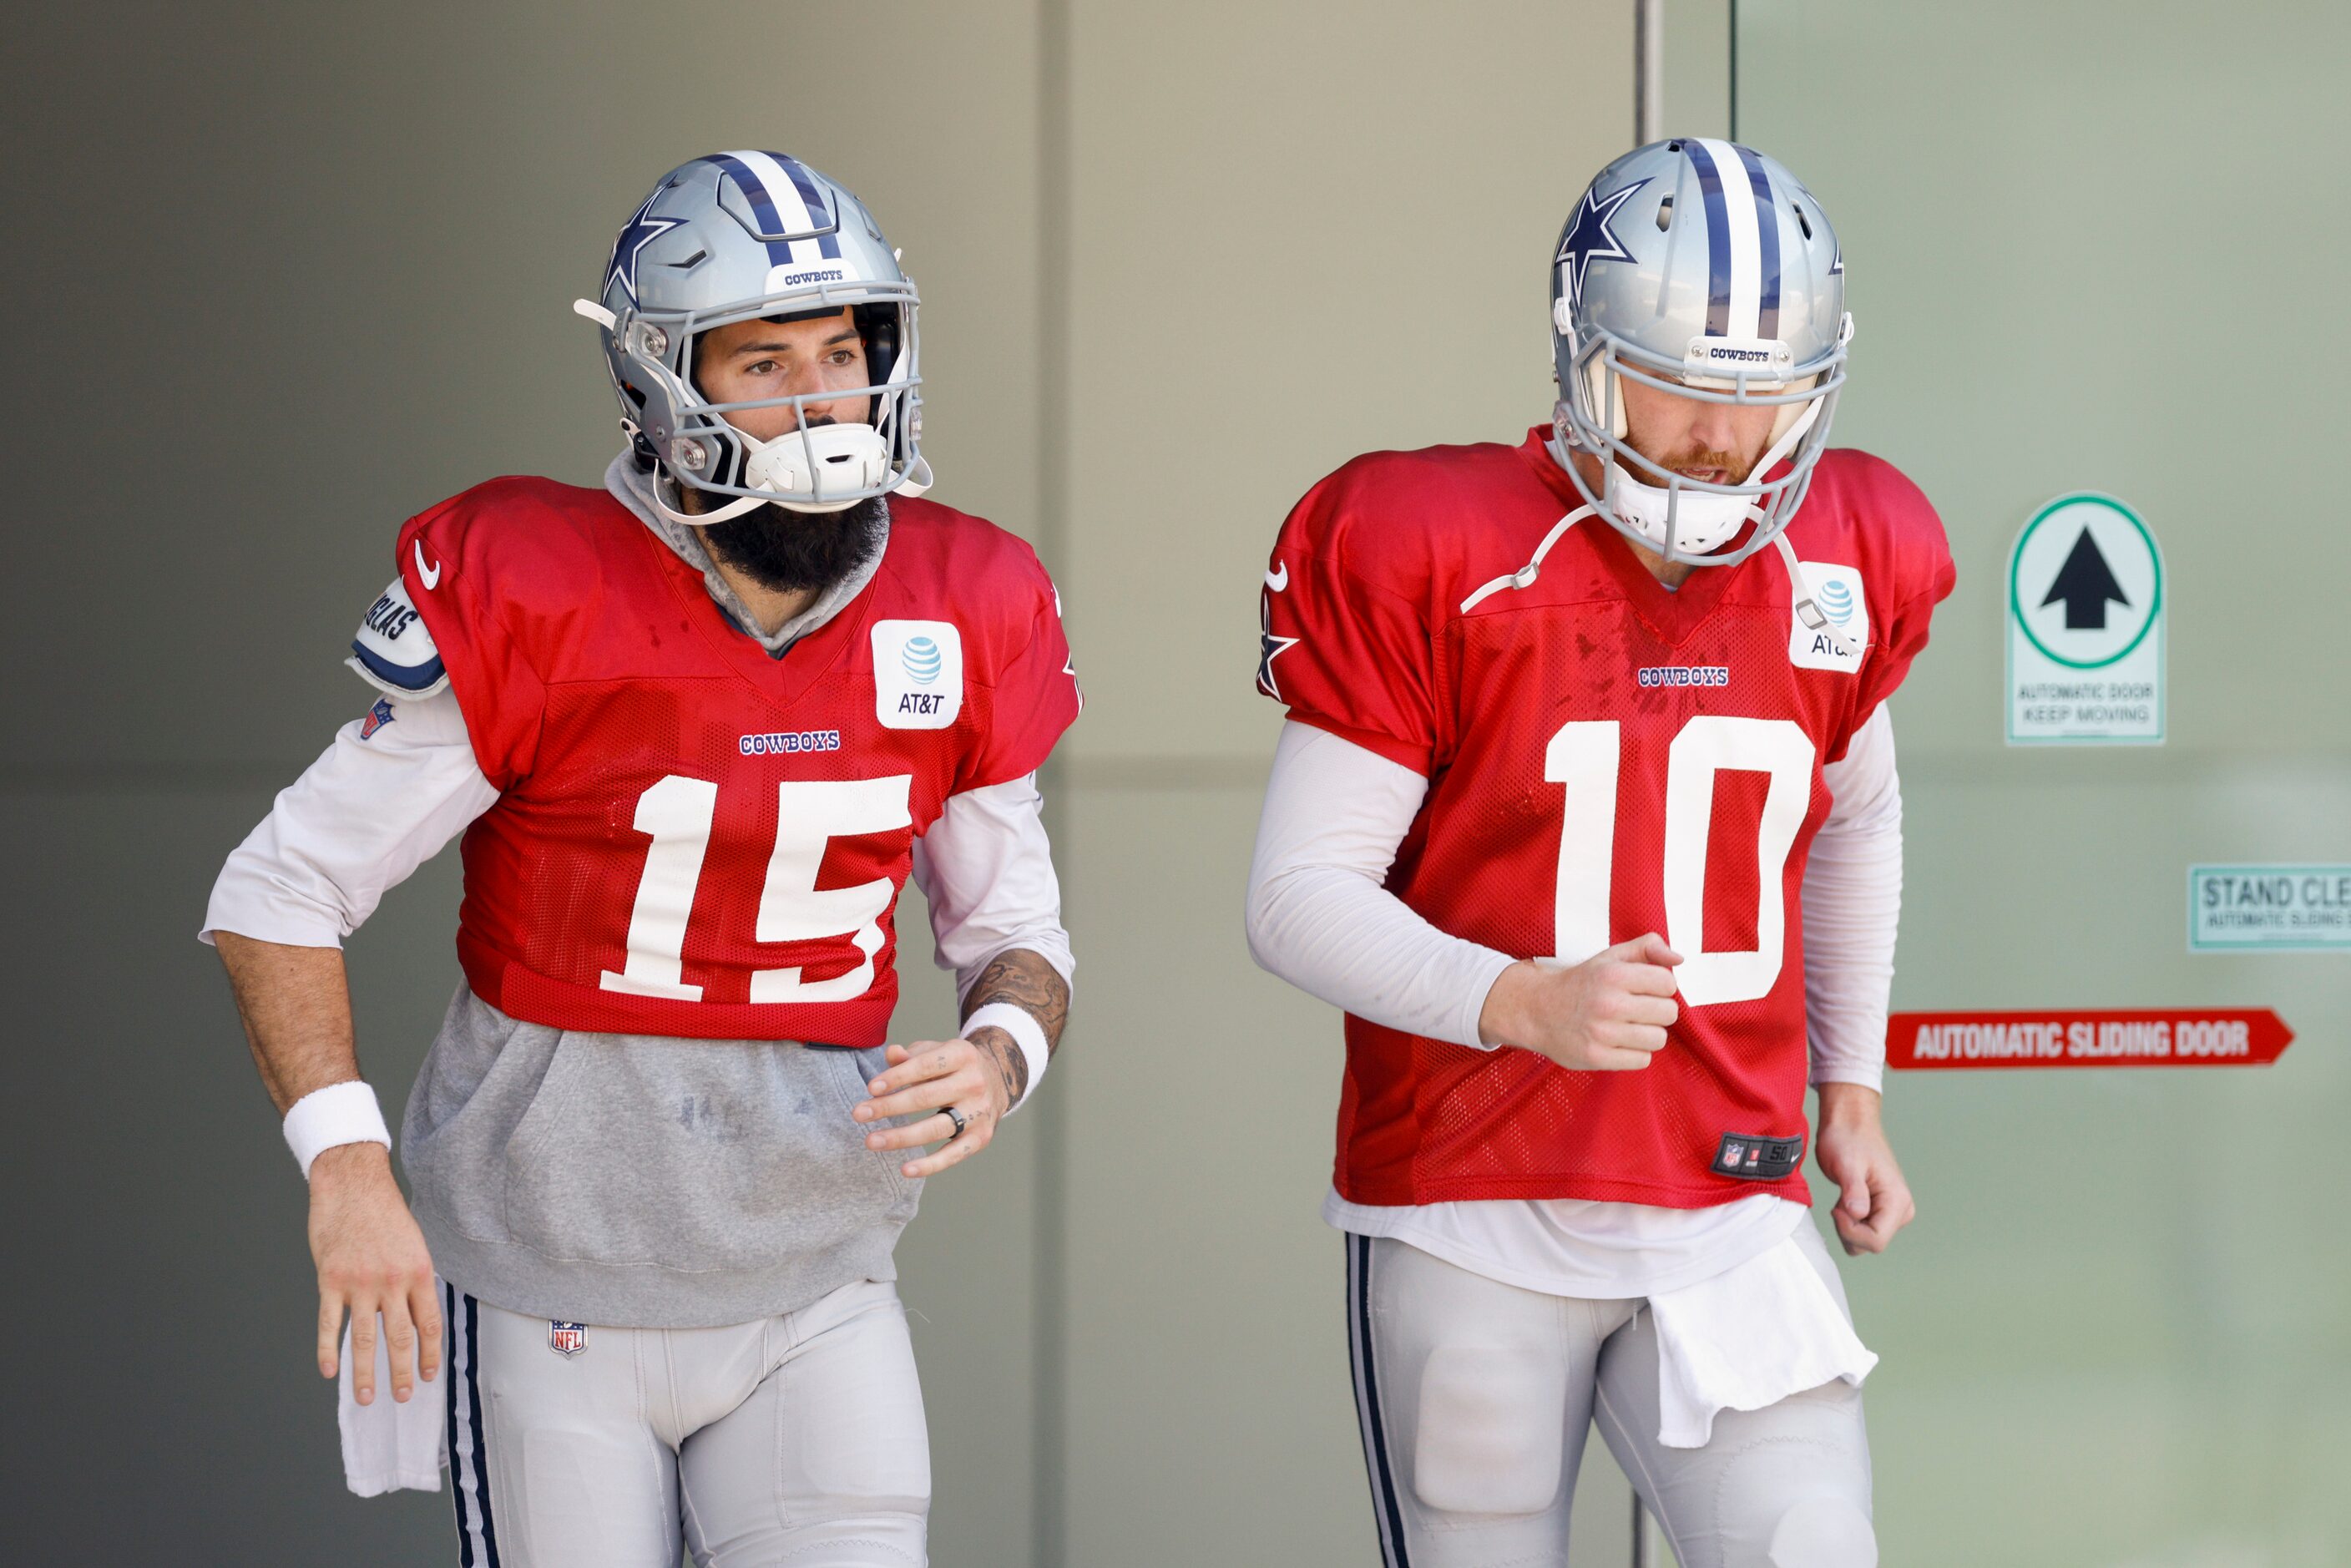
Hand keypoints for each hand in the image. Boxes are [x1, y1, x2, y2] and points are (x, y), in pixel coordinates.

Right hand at [308, 1142, 439, 1405]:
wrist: (352, 1185)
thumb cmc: (384, 1213)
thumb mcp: (413, 1243)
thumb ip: (414, 1280)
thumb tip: (417, 1315)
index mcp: (418, 1272)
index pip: (429, 1324)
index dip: (430, 1354)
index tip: (430, 1375)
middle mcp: (391, 1281)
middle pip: (399, 1337)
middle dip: (402, 1372)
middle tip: (404, 1397)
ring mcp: (359, 1283)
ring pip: (365, 1338)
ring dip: (366, 1372)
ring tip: (367, 1396)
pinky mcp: (330, 1280)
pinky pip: (330, 1323)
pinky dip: (328, 1349)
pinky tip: (329, 1370)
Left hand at [853, 1031, 1019, 1178]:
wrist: (998, 1080)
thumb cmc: (953, 1066)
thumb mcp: (935, 1051)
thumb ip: (911, 1055)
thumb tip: (891, 1054)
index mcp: (962, 1055)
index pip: (925, 1065)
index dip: (897, 1077)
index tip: (871, 1088)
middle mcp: (974, 1082)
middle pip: (926, 1097)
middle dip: (889, 1107)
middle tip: (858, 1114)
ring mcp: (979, 1112)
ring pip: (937, 1128)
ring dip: (901, 1137)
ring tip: (871, 1141)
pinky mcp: (982, 1137)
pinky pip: (954, 1154)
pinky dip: (930, 1165)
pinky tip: (905, 1169)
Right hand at [1478, 934, 1683, 1070]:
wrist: (1535, 1009)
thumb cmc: (1581, 983)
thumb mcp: (1610, 957)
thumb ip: (1648, 947)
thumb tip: (1679, 959)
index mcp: (1613, 974)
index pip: (1668, 984)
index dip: (1660, 986)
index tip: (1644, 989)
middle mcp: (1607, 1003)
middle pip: (1668, 1013)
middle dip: (1657, 1011)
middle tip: (1637, 1010)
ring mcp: (1601, 1033)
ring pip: (1658, 1039)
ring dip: (1648, 1034)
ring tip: (1628, 1027)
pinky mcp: (1596, 1057)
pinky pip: (1642, 1060)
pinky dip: (1635, 1053)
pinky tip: (1619, 1043)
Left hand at [1814, 1083, 1914, 1255]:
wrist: (1849, 1123)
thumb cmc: (1848, 1138)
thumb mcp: (1847, 1164)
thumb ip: (1854, 1191)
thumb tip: (1858, 1214)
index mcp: (1898, 1201)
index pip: (1876, 1241)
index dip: (1850, 1231)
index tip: (1836, 1208)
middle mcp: (1900, 1210)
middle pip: (1870, 1244)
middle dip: (1848, 1229)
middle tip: (1839, 1201)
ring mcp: (1891, 1212)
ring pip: (1864, 1241)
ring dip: (1847, 1224)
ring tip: (1844, 1196)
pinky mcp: (1879, 1210)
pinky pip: (1861, 1230)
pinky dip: (1848, 1220)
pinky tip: (1845, 1199)